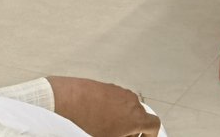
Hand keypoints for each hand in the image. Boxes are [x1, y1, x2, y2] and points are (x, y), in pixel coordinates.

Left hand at [47, 76, 161, 136]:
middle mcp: (132, 102)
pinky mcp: (108, 87)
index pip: (154, 125)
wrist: (64, 102)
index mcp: (136, 117)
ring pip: (127, 108)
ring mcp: (120, 92)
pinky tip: (95, 119)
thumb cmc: (84, 123)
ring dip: (121, 118)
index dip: (150, 135)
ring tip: (104, 129)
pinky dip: (111, 110)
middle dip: (132, 129)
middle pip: (140, 116)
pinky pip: (115, 100)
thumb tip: (126, 135)